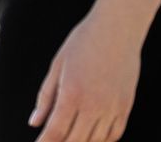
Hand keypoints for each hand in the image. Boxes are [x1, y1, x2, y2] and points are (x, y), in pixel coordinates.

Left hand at [30, 12, 143, 141]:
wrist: (117, 29)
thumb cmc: (83, 42)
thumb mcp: (57, 66)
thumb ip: (45, 97)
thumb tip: (34, 122)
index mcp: (72, 94)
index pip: (56, 131)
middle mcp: (94, 106)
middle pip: (75, 140)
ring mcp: (112, 108)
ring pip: (95, 141)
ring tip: (70, 140)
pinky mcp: (126, 107)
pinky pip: (115, 135)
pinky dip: (102, 141)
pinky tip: (92, 139)